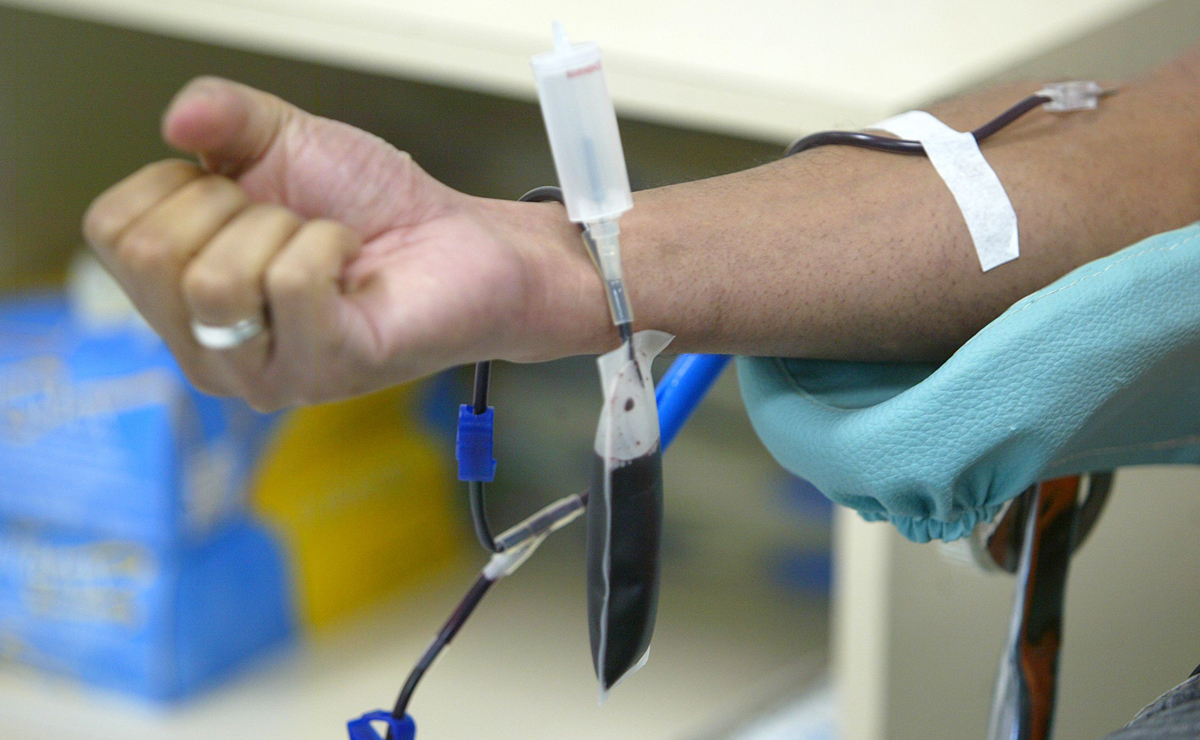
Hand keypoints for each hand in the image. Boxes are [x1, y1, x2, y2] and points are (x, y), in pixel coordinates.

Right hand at [83, 77, 604, 409]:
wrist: (461, 239)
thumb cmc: (374, 206)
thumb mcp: (283, 140)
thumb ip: (222, 115)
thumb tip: (177, 120)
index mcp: (175, 298)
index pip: (111, 233)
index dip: (177, 184)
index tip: (241, 193)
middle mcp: (206, 349)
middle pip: (154, 258)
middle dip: (230, 206)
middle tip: (288, 218)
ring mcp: (262, 373)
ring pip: (216, 281)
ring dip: (283, 230)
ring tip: (324, 242)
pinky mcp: (324, 372)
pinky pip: (291, 285)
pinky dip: (329, 245)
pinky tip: (352, 260)